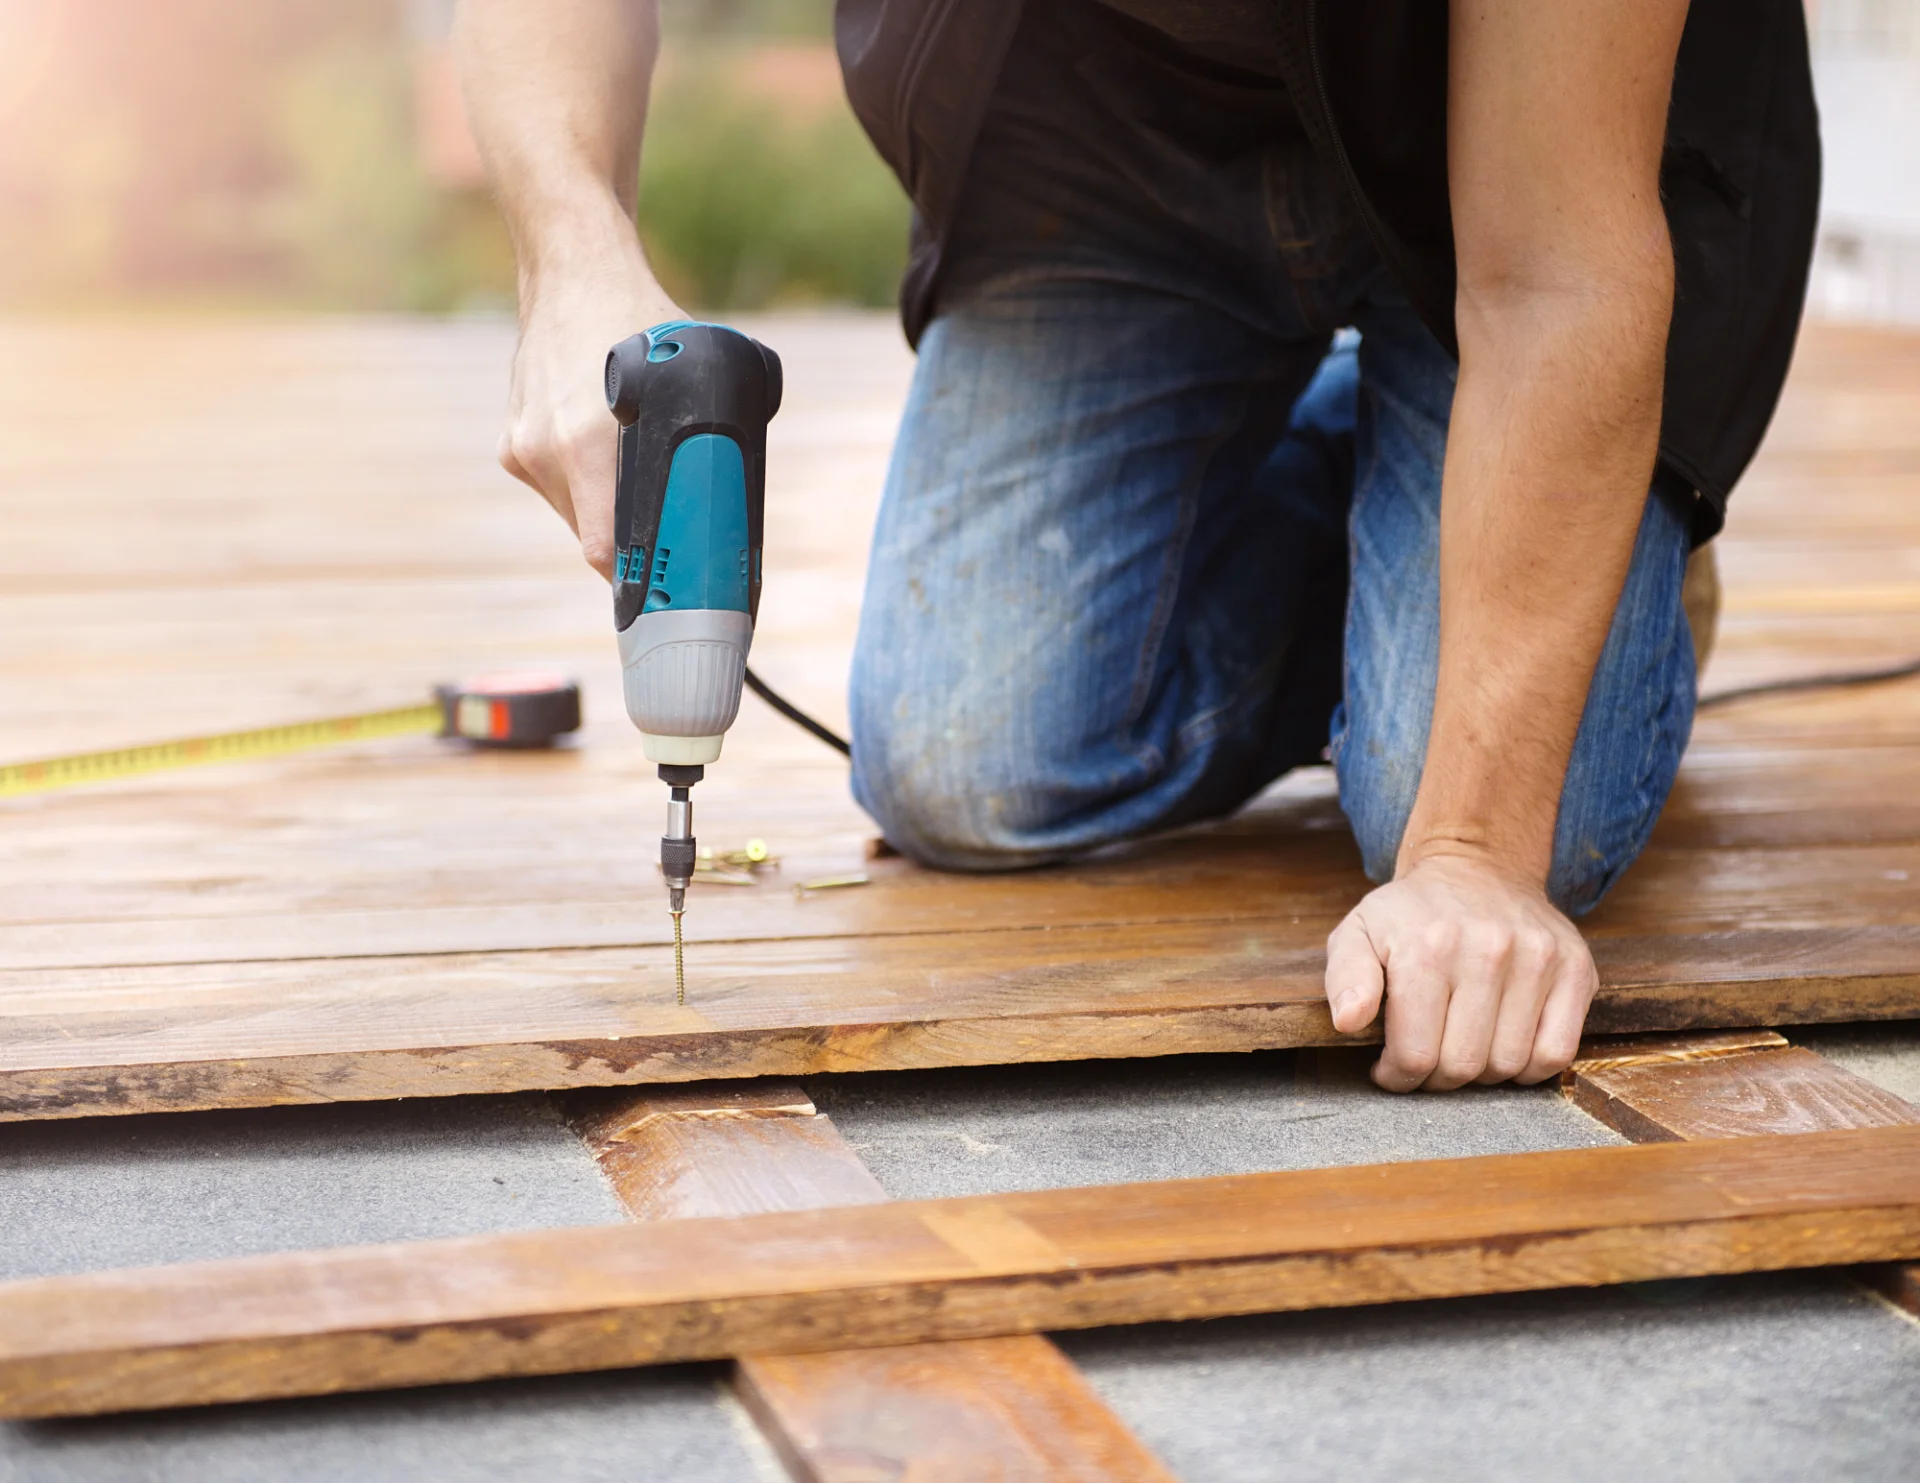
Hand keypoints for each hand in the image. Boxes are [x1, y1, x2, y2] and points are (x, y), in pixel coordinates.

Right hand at [500, 231, 682, 578]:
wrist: (571, 267)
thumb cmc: (640, 315)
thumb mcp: (698, 369)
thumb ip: (715, 426)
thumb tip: (740, 487)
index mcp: (586, 442)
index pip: (605, 548)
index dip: (641, 578)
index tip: (671, 596)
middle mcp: (546, 450)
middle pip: (594, 538)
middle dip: (636, 546)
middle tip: (677, 547)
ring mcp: (523, 448)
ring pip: (577, 516)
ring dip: (611, 514)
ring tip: (641, 484)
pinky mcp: (512, 443)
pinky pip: (558, 490)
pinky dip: (588, 487)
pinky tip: (609, 454)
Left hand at [1323, 854, 1596, 1091]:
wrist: (1476, 868)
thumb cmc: (1411, 914)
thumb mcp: (1359, 932)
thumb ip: (1346, 978)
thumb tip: (1348, 1022)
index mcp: (1427, 947)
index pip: (1415, 1054)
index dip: (1398, 1076)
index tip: (1392, 1069)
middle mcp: (1487, 950)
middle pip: (1464, 1065)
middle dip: (1437, 1078)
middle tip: (1427, 1061)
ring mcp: (1538, 958)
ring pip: (1510, 1065)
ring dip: (1482, 1073)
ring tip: (1462, 1047)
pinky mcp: (1576, 967)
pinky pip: (1557, 1052)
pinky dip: (1529, 1068)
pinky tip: (1503, 1047)